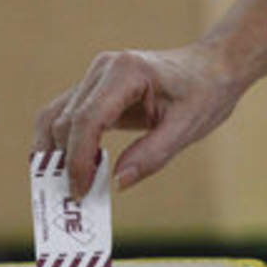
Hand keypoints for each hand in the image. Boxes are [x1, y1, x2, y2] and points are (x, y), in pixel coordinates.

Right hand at [32, 43, 245, 198]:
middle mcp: (103, 69)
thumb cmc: (205, 93)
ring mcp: (95, 78)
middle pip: (66, 121)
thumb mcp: (187, 129)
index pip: (87, 119)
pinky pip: (66, 117)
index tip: (81, 192)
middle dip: (66, 162)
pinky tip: (67, 170)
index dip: (78, 159)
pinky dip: (61, 144)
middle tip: (76, 199)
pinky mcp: (94, 90)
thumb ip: (152, 156)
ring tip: (65, 187)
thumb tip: (117, 183)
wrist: (211, 67)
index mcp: (126, 72)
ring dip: (54, 154)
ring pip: (55, 117)